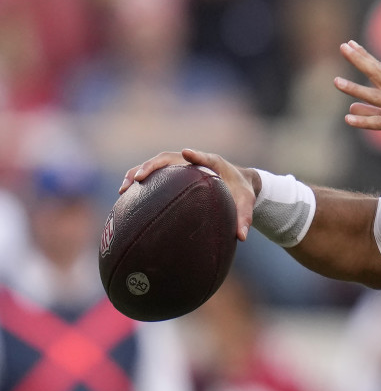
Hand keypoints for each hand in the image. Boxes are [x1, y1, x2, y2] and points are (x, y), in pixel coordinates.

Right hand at [118, 148, 258, 239]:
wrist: (238, 182)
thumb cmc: (241, 191)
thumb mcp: (246, 203)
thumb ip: (245, 217)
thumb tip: (241, 237)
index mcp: (214, 164)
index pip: (205, 157)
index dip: (196, 155)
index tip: (186, 153)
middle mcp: (193, 161)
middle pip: (169, 158)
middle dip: (152, 166)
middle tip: (138, 179)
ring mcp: (181, 166)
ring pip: (156, 164)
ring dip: (138, 172)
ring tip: (124, 189)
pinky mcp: (173, 174)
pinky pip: (154, 175)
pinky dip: (138, 182)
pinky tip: (125, 196)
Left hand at [335, 40, 380, 164]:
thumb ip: (373, 111)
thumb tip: (351, 107)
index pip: (380, 70)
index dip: (365, 56)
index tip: (350, 44)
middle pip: (377, 74)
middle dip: (360, 60)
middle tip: (343, 47)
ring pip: (375, 97)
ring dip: (355, 89)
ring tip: (337, 82)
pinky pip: (380, 123)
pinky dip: (364, 121)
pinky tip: (348, 119)